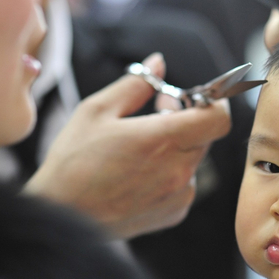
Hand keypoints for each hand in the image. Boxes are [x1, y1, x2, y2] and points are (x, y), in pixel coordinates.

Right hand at [24, 53, 231, 238]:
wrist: (60, 216)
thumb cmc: (73, 162)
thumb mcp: (97, 111)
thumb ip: (135, 85)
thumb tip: (158, 62)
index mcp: (162, 140)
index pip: (219, 118)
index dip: (215, 102)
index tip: (199, 97)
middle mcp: (178, 169)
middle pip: (204, 135)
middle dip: (187, 119)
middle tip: (158, 110)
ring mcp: (177, 195)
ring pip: (193, 159)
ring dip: (177, 147)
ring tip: (142, 144)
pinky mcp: (172, 214)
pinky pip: (184, 184)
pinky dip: (170, 172)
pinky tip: (139, 172)